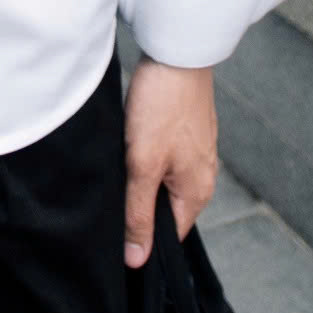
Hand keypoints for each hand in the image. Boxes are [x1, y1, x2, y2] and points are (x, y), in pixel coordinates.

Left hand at [123, 59, 217, 267]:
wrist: (176, 53)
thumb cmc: (162, 106)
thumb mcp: (143, 165)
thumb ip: (138, 213)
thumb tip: (137, 259)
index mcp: (197, 192)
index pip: (169, 235)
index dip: (142, 238)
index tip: (114, 233)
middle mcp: (202, 175)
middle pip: (165, 208)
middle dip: (138, 206)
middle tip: (110, 195)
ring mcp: (196, 152)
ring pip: (161, 181)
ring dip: (140, 179)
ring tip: (119, 164)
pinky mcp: (186, 132)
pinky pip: (164, 158)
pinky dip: (145, 156)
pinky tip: (130, 143)